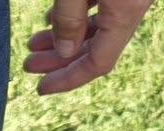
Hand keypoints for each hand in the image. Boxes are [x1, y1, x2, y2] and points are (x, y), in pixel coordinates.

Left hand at [25, 0, 154, 94]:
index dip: (68, 79)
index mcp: (126, 11)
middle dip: (60, 59)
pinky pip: (103, 7)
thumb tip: (65, 51)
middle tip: (29, 65)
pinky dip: (79, 17)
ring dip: (66, 38)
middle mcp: (134, 6)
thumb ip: (68, 16)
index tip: (41, 88)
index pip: (99, 62)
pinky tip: (54, 18)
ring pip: (99, 27)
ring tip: (35, 43)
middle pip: (97, 47)